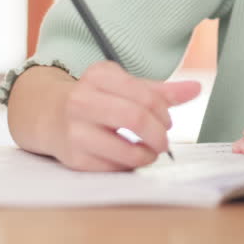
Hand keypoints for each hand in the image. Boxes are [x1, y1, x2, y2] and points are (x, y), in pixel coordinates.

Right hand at [52, 61, 200, 171]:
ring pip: (125, 150)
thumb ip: (160, 90)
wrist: (47, 114)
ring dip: (147, 155)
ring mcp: (75, 130)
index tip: (167, 122)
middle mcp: (82, 100)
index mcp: (99, 76)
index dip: (164, 113)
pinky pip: (112, 167)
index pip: (145, 95)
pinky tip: (128, 158)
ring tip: (149, 152)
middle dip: (159, 135)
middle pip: (136, 119)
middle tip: (163, 141)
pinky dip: (128, 165)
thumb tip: (196, 88)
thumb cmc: (95, 98)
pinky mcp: (73, 157)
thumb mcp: (122, 85)